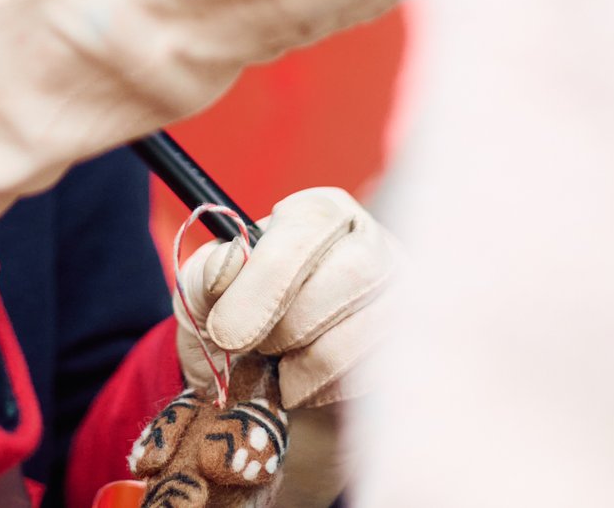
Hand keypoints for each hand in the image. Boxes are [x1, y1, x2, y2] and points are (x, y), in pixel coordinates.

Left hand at [176, 187, 397, 407]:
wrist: (258, 399)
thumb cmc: (235, 331)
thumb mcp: (204, 297)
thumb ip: (208, 274)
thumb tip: (231, 261)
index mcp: (318, 214)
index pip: (309, 225)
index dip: (268, 278)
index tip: (225, 330)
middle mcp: (369, 244)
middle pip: (354, 271)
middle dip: (291, 324)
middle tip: (252, 350)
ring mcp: (400, 299)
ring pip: (369, 326)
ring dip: (309, 361)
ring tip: (277, 367)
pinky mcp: (409, 353)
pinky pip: (380, 373)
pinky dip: (328, 389)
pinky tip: (303, 384)